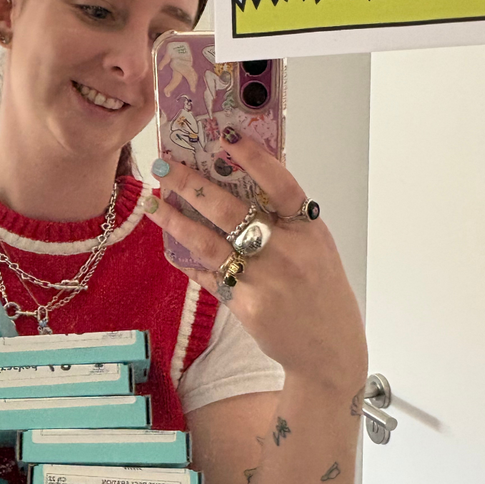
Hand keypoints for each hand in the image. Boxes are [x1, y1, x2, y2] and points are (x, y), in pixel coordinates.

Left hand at [143, 138, 366, 390]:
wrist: (329, 348)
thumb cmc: (322, 292)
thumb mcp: (317, 249)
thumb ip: (286, 220)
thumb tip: (242, 183)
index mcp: (309, 231)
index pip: (282, 185)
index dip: (255, 158)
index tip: (226, 136)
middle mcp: (288, 252)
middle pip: (232, 210)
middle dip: (192, 184)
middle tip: (165, 166)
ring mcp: (265, 280)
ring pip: (210, 243)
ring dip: (177, 221)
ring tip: (155, 204)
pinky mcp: (247, 306)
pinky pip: (210, 277)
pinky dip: (189, 261)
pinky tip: (171, 248)